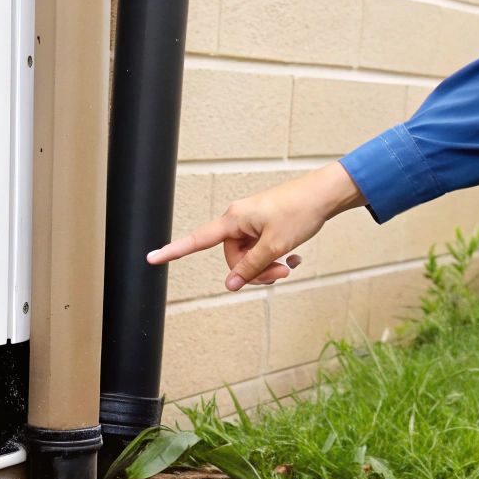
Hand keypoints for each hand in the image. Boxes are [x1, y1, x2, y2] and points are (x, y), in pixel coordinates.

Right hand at [146, 161, 365, 290]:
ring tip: (289, 265)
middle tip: (280, 274)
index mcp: (234, 220)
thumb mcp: (275, 246)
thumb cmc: (300, 212)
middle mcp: (239, 219)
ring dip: (268, 266)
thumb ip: (251, 267)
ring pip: (250, 256)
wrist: (326, 194)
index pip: (197, 240)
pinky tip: (293, 257)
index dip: (174, 251)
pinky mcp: (265, 223)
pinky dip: (274, 257)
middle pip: (233, 258)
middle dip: (255, 271)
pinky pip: (261, 248)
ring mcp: (252, 221)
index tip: (151, 259)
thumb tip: (230, 285)